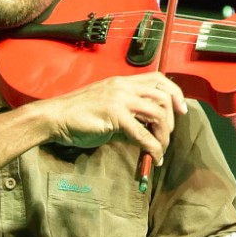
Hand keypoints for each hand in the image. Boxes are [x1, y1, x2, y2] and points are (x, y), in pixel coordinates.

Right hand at [34, 72, 187, 166]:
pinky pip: (143, 134)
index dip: (175, 93)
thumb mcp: (106, 108)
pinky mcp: (115, 115)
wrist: (55, 117)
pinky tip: (153, 157)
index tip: (181, 110)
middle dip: (171, 120)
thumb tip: (144, 130)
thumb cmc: (77, 115)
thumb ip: (126, 114)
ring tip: (160, 149)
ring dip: (164, 135)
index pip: (158, 79)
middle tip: (167, 137)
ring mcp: (120, 99)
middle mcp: (124, 86)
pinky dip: (153, 147)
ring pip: (157, 114)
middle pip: (163, 96)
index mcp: (122, 82)